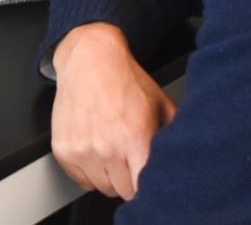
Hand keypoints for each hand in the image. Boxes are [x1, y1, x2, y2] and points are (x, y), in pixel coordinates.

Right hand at [51, 22, 177, 200]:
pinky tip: (95, 150)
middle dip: (130, 180)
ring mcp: (81, 148)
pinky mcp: (63, 148)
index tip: (150, 180)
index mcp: (134, 137)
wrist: (88, 57)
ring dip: (109, 176)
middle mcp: (105, 146)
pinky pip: (81, 180)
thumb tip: (187, 163)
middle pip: (124, 193)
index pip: (144, 191)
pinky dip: (88, 171)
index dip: (150, 189)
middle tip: (131, 159)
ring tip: (112, 151)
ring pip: (102, 188)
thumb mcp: (161, 104)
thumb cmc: (124, 79)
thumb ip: (174, 137)